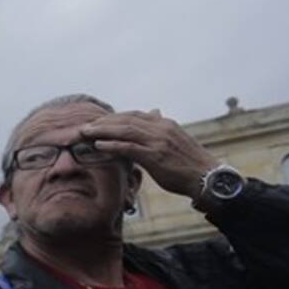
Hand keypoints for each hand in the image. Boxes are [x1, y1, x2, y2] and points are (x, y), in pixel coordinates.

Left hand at [79, 110, 218, 199]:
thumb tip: (154, 112)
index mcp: (164, 123)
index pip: (133, 115)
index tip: (97, 122)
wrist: (206, 177)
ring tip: (84, 133)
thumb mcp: (174, 140)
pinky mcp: (155, 155)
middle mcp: (160, 127)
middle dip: (103, 122)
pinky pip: (129, 147)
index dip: (113, 118)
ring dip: (102, 130)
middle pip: (125, 120)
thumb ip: (160, 128)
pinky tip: (98, 145)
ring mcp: (158, 141)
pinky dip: (112, 145)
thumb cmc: (188, 162)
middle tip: (83, 127)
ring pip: (124, 130)